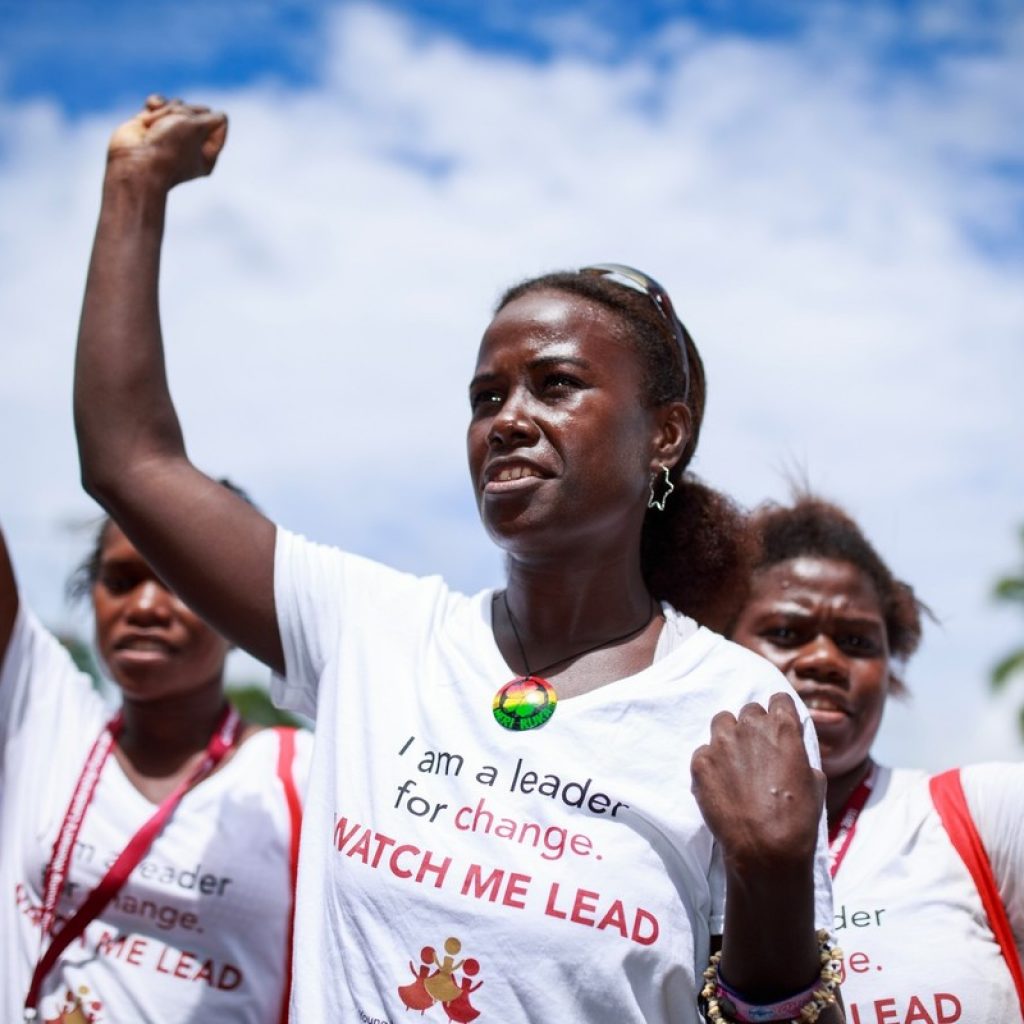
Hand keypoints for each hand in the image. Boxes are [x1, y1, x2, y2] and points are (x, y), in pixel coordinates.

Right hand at [106, 95, 227, 190]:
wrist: (134, 162)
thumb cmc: (169, 148)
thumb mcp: (199, 129)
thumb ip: (211, 118)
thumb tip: (216, 115)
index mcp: (208, 153)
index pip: (219, 122)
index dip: (207, 118)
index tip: (194, 127)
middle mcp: (190, 145)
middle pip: (197, 111)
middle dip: (184, 112)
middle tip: (171, 127)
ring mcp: (169, 135)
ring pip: (178, 106)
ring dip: (167, 110)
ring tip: (155, 126)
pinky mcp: (150, 125)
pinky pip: (159, 103)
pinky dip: (155, 104)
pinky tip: (150, 109)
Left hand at [691, 692, 824, 870]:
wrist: (766, 849)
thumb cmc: (798, 818)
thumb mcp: (814, 779)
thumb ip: (797, 752)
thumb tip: (789, 746)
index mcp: (783, 727)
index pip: (778, 700)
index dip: (778, 713)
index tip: (776, 725)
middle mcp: (750, 727)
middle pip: (749, 711)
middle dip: (753, 728)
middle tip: (756, 753)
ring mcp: (722, 742)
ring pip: (722, 723)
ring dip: (729, 736)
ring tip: (735, 763)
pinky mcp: (700, 761)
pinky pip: (705, 751)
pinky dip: (711, 763)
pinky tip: (721, 785)